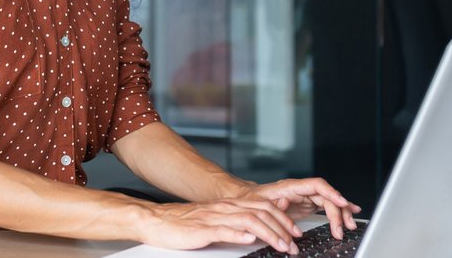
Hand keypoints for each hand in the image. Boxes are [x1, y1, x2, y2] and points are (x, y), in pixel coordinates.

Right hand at [136, 198, 304, 253]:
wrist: (155, 221)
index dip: (282, 219)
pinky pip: (223, 229)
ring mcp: (213, 218)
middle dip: (282, 228)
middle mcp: (224, 208)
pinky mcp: (201, 229)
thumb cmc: (182, 225)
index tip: (295, 233)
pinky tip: (249, 238)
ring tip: (281, 245)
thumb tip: (254, 233)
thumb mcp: (213, 223)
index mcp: (228, 206)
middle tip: (294, 243)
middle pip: (261, 212)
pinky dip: (238, 233)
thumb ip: (233, 225)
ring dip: (269, 233)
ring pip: (248, 220)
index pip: (263, 208)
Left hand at [236, 178, 361, 239]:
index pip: (316, 185)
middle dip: (338, 212)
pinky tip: (351, 212)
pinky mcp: (308, 204)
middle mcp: (301, 190)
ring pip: (329, 202)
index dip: (331, 192)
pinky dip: (339, 210)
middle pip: (326, 197)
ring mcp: (306, 197)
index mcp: (291, 187)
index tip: (341, 202)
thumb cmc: (253, 200)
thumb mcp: (259, 204)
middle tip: (342, 229)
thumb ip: (274, 205)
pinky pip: (327, 206)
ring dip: (341, 213)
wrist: (248, 199)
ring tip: (350, 226)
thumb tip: (286, 205)